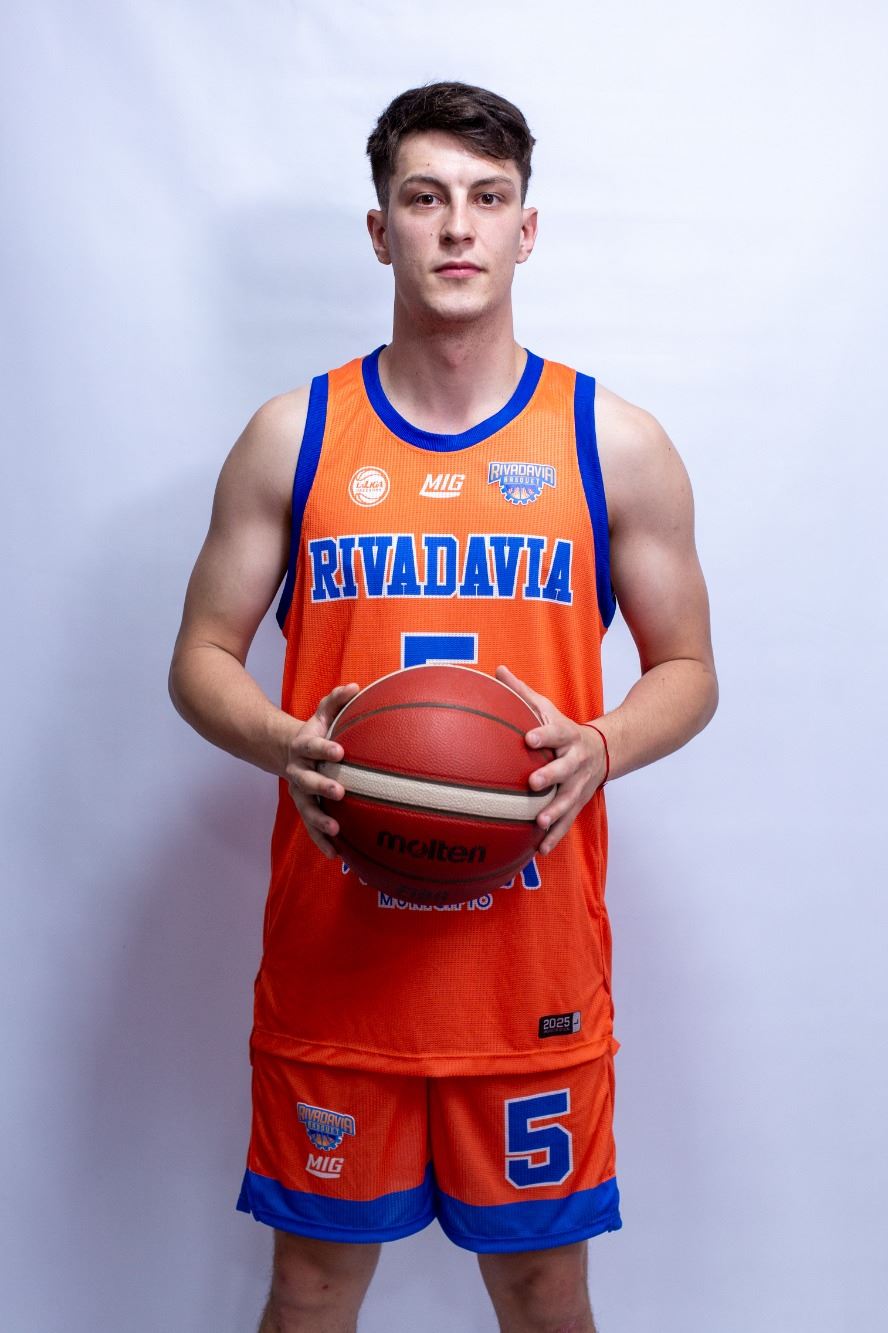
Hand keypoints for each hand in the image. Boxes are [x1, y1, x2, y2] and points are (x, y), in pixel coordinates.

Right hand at [284, 682, 359, 856]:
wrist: (287, 751)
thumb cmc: (316, 731)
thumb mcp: (323, 714)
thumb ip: (336, 700)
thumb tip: (356, 686)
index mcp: (303, 748)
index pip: (312, 747)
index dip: (323, 749)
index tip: (340, 752)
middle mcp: (297, 772)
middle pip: (306, 781)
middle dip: (321, 787)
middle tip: (339, 793)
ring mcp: (299, 793)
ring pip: (306, 809)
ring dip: (319, 822)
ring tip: (336, 831)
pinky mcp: (305, 809)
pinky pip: (312, 828)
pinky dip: (322, 842)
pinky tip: (337, 855)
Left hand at [496, 665, 607, 854]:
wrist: (604, 750)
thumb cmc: (562, 729)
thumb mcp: (546, 708)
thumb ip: (522, 692)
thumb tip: (497, 669)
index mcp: (566, 736)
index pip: (555, 733)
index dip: (543, 735)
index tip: (528, 738)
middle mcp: (576, 761)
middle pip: (565, 769)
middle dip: (551, 776)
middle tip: (533, 783)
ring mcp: (579, 785)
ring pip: (569, 799)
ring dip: (555, 812)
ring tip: (539, 822)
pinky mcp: (578, 803)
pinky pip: (567, 821)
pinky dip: (555, 836)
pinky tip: (540, 850)